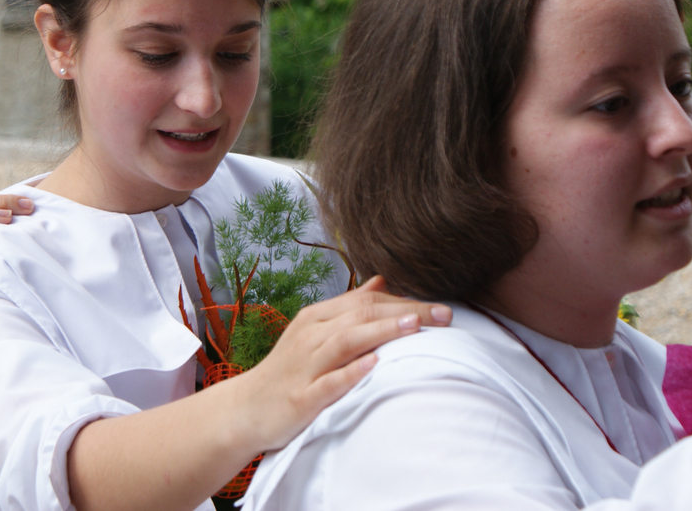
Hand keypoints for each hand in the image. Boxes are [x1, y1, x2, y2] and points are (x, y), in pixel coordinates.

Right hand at [223, 275, 451, 450]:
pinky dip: (350, 373)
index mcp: (317, 318)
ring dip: (381, 333)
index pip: (365, 301)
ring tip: (415, 327)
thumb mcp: (316, 332)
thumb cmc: (289, 371)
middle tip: (445, 315)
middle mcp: (310, 336)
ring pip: (346, 343)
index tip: (441, 308)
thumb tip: (382, 282)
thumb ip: (349, 308)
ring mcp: (305, 366)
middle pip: (361, 316)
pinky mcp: (301, 397)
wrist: (245, 408)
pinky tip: (373, 366)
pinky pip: (328, 383)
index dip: (405, 301)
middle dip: (406, 313)